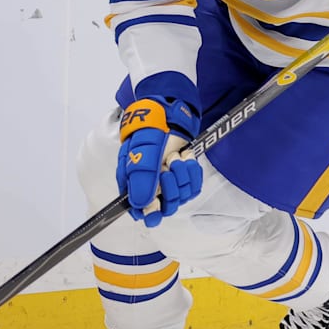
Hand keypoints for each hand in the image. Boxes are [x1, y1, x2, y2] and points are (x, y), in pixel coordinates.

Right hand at [116, 97, 202, 226]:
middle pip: (166, 207)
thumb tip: (142, 206)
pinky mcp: (185, 177)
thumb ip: (142, 179)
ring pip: (182, 197)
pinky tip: (186, 158)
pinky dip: (193, 172)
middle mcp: (151, 186)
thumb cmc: (149, 132)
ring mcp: (169, 182)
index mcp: (134, 184)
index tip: (157, 205)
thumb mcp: (142, 154)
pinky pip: (194, 187)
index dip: (150, 213)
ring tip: (176, 157)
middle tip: (167, 168)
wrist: (169, 114)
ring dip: (182, 175)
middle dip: (170, 187)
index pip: (141, 212)